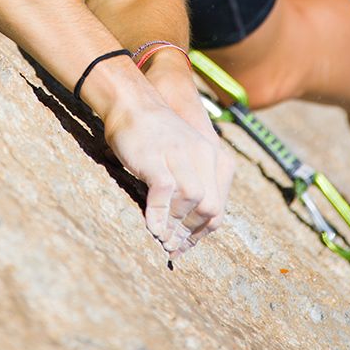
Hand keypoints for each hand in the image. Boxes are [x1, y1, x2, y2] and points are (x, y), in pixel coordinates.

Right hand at [103, 84, 232, 258]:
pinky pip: (165, 194)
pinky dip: (159, 215)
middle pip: (211, 207)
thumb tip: (183, 229)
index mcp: (212, 156)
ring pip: (193, 202)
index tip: (185, 244)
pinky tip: (152, 227)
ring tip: (162, 239)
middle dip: (192, 232)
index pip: (219, 205)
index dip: (203, 231)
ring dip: (177, 226)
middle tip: (172, 246)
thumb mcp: (182, 156)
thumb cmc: (153, 134)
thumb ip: (190, 183)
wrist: (130, 103)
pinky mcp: (157, 159)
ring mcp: (180, 155)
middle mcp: (202, 154)